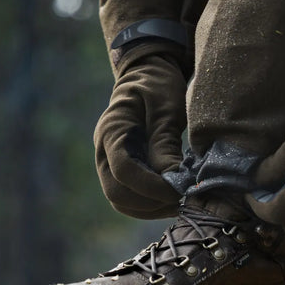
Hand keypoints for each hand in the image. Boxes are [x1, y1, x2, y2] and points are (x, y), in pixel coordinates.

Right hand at [94, 51, 187, 218]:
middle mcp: (103, 150)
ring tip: (180, 202)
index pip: (124, 170)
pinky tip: (171, 198)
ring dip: (150, 209)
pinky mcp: (119, 170)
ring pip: (120, 202)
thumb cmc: (158, 86)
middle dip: (151, 203)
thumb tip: (170, 179)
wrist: (147, 74)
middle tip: (182, 200)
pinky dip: (149, 206)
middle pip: (116, 193)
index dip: (152, 187)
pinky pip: (128, 199)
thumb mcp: (166, 108)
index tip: (180, 190)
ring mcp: (107, 162)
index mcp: (112, 129)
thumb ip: (165, 142)